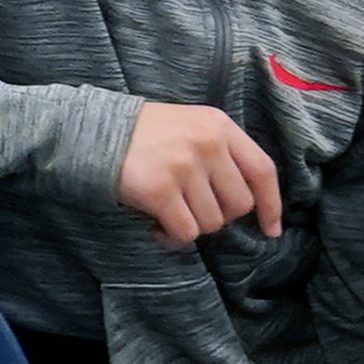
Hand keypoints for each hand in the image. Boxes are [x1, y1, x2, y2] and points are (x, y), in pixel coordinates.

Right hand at [117, 102, 283, 246]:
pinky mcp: (160, 190)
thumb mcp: (191, 126)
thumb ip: (221, 153)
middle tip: (191, 208)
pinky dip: (172, 237)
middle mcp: (207, 144)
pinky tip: (156, 225)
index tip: (270, 230)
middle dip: (219, 216)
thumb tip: (250, 203)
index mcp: (219, 125)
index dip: (271, 205)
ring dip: (191, 226)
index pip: (262, 170)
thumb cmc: (145, 134)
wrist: (92, 131)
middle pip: (238, 204)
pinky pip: (185, 232)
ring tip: (168, 212)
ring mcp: (183, 167)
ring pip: (212, 222)